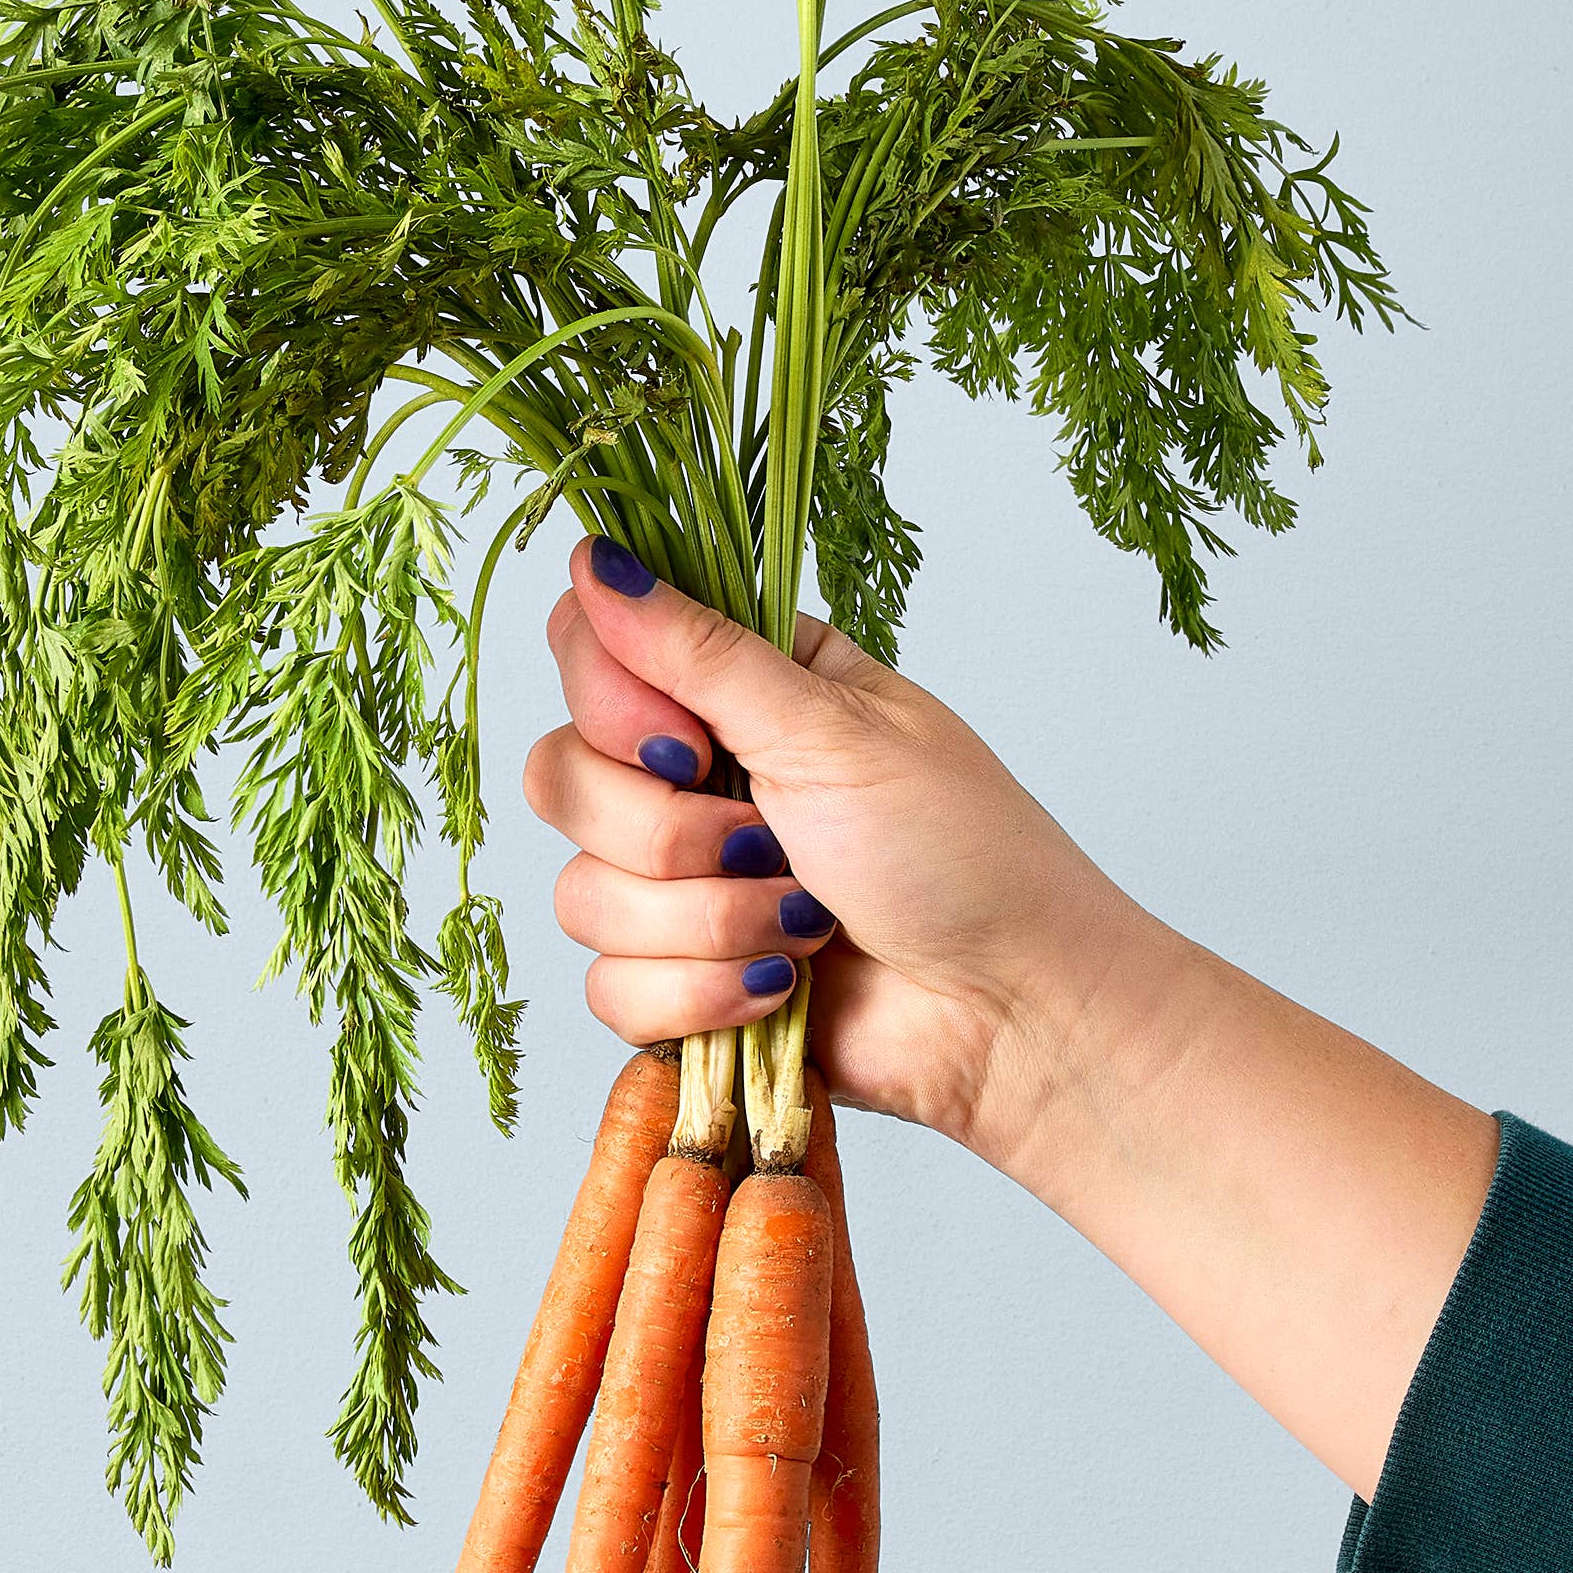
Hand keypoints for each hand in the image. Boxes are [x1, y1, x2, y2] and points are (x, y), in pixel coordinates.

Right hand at [521, 532, 1496, 1497]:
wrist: (1011, 1011)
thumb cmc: (960, 853)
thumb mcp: (830, 730)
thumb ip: (696, 653)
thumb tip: (593, 561)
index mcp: (739, 686)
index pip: (588, 650)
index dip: (611, 698)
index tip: (687, 740)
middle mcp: (697, 775)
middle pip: (562, 775)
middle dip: (669, 833)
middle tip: (769, 841)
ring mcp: (682, 884)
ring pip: (582, 894)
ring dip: (707, 922)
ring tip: (805, 924)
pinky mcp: (679, 981)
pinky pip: (609, 988)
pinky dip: (700, 995)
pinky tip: (779, 991)